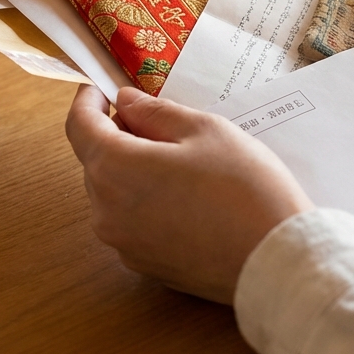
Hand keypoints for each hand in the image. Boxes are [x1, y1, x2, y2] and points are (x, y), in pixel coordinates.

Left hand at [64, 84, 313, 302]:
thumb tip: (125, 102)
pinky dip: (145, 201)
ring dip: (132, 170)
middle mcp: (106, 210)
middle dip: (117, 135)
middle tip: (158, 120)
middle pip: (95, 160)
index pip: (79, 126)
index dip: (87, 100)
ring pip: (113, 192)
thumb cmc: (244, 188)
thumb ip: (155, 113)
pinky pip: (131, 221)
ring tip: (179, 160)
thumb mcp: (204, 131)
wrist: (274, 261)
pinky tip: (186, 197)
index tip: (101, 87)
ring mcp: (123, 243)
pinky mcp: (143, 265)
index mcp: (114, 168)